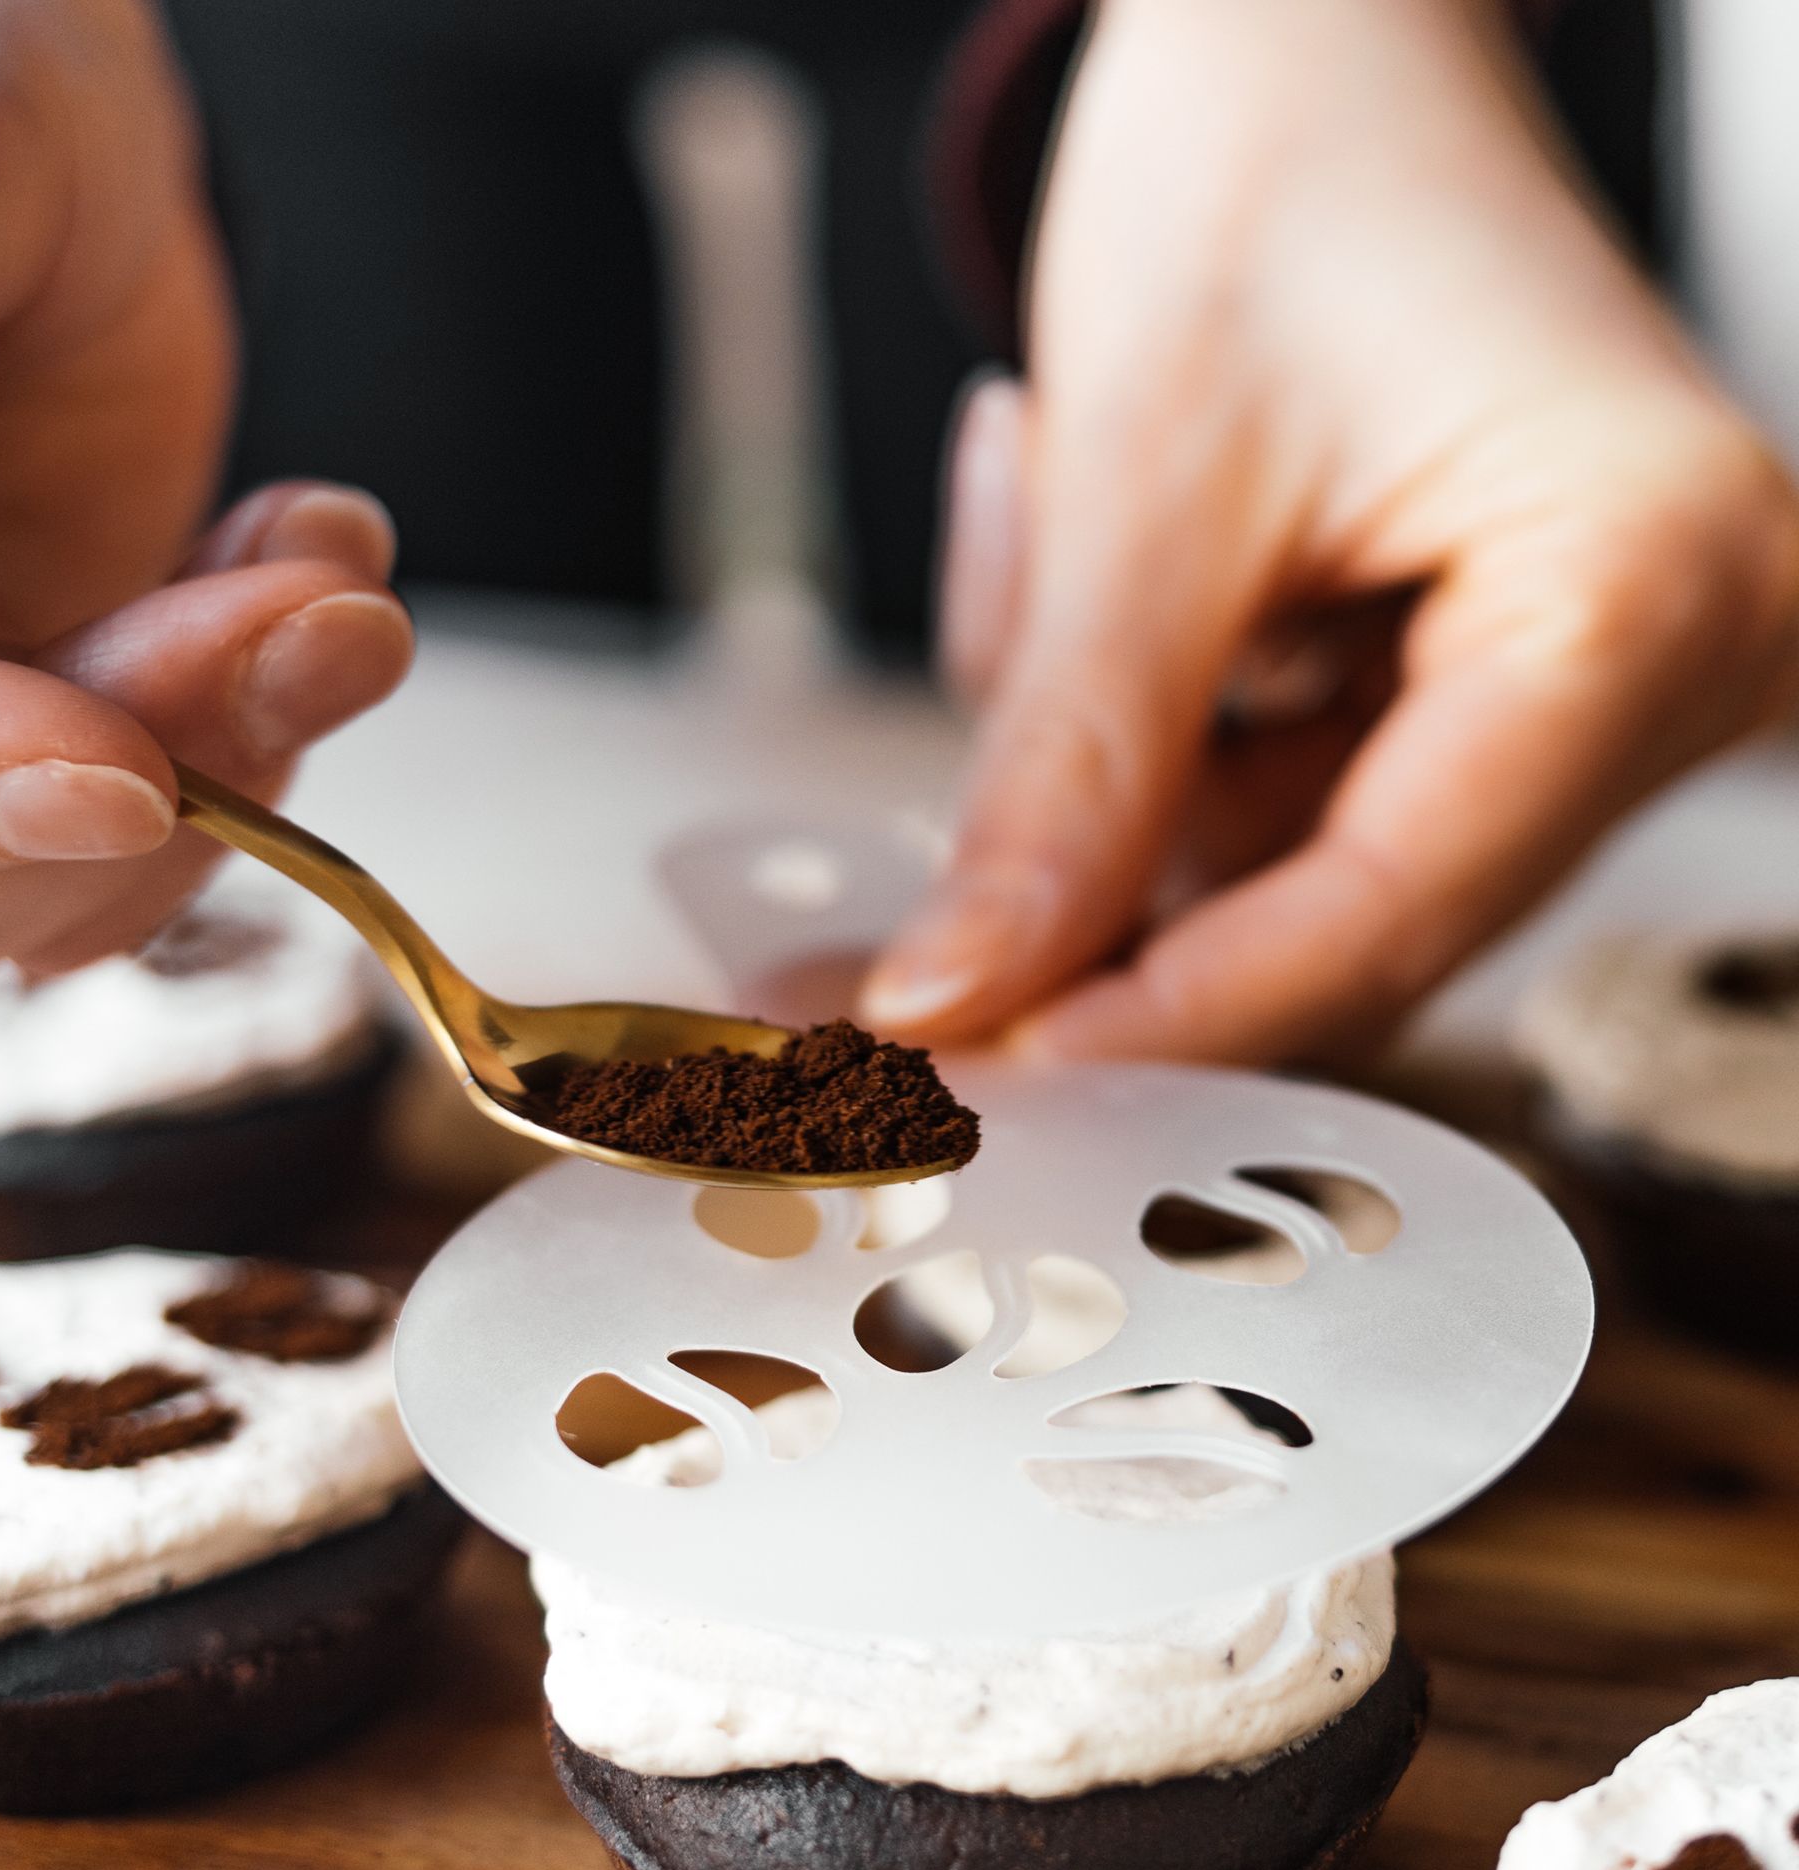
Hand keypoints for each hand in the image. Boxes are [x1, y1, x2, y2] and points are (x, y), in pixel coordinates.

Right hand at [0, 0, 414, 1008]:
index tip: (116, 770)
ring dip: (243, 752)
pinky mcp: (76, 711)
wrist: (53, 91)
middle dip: (149, 778)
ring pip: (77, 885)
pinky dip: (277, 714)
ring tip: (325, 569)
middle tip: (306, 620)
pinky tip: (302, 551)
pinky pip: (182, 813)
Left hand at [867, 0, 1798, 1065]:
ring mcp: (1594, 679)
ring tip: (1054, 504)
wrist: (1306, 43)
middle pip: (1349, 913)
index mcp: (1656, 586)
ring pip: (1279, 865)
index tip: (971, 1068)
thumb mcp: (1144, 486)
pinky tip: (1096, 535)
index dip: (1166, 1012)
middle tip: (888, 926)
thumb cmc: (1276, 172)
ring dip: (1109, 759)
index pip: (1396, 904)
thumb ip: (1067, 772)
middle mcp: (1681, 656)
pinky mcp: (1489, 679)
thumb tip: (957, 998)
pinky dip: (1142, 720)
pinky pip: (1270, 794)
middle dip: (1108, 891)